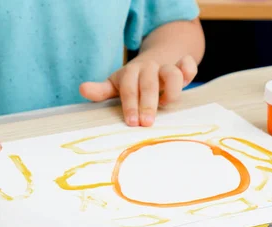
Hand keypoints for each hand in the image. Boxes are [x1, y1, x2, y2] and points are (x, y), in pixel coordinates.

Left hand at [80, 55, 197, 126]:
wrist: (156, 57)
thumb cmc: (133, 80)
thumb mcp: (116, 84)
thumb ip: (101, 91)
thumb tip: (82, 89)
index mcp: (130, 72)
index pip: (128, 88)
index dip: (130, 105)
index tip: (132, 123)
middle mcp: (148, 68)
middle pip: (149, 84)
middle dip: (148, 104)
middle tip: (146, 124)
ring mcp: (166, 66)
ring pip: (171, 73)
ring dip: (170, 91)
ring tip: (167, 105)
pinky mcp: (182, 67)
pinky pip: (189, 65)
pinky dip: (189, 70)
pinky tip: (186, 82)